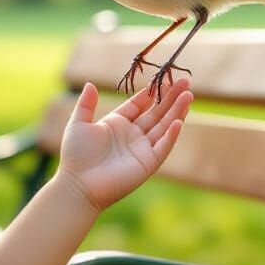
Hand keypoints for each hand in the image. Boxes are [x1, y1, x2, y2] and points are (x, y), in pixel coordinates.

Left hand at [57, 80, 192, 213]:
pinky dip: (171, 134)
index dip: (152, 92)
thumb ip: (86, 104)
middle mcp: (132, 134)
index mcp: (117, 123)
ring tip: (188, 96)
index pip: (139, 104)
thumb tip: (90, 84)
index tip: (164, 79)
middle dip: (170, 98)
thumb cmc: (76, 155)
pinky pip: (163, 146)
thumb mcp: (78, 124)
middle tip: (185, 83)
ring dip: (176, 111)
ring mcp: (142, 148)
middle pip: (156, 112)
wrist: (78, 185)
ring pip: (164, 126)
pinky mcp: (148, 163)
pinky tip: (179, 121)